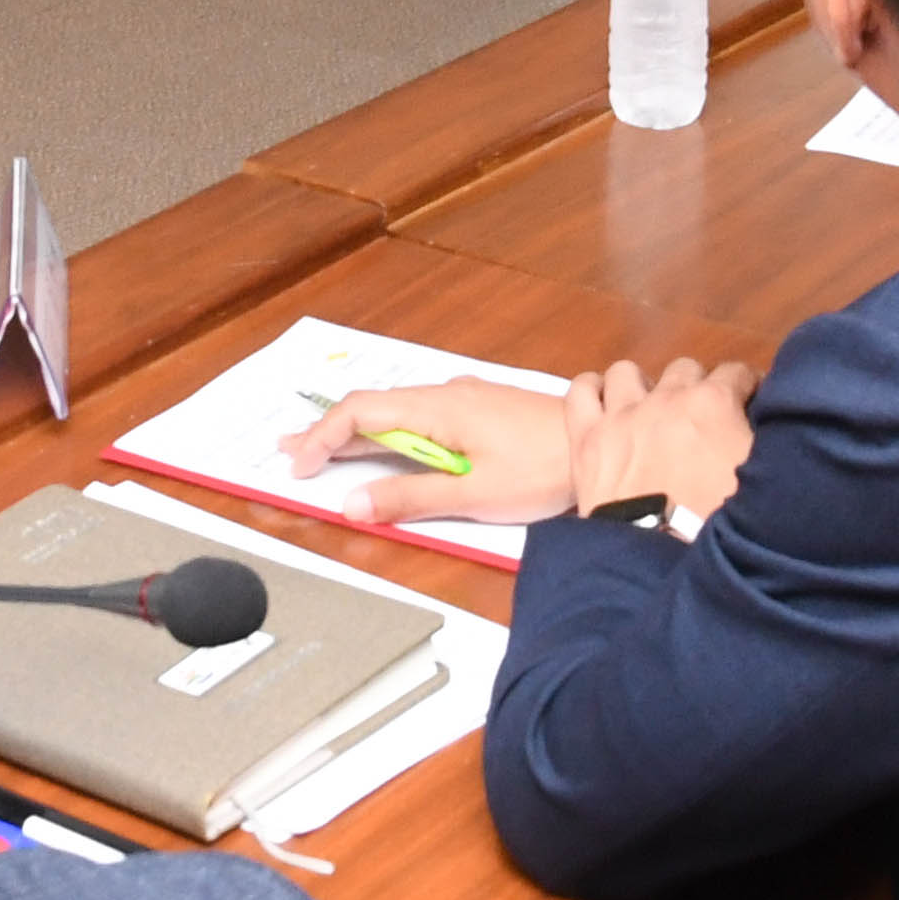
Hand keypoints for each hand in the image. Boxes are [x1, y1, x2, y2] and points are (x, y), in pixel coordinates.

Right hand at [282, 378, 579, 521]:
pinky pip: (423, 415)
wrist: (607, 440)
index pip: (361, 412)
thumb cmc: (545, 470)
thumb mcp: (474, 495)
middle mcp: (447, 394)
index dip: (323, 436)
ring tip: (330, 450)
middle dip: (331, 431)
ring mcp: (467, 399)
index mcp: (439, 408)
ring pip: (399, 410)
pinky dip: (393, 431)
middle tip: (291, 451)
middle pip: (375, 407)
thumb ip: (412, 498)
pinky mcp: (484, 410)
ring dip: (361, 431)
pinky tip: (392, 446)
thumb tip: (353, 505)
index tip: (300, 465)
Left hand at [559, 356, 756, 524]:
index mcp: (715, 404)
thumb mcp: (764, 483)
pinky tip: (603, 406)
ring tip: (647, 411)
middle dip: (696, 386)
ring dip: (641, 387)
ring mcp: (622, 413)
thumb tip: (774, 430)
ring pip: (627, 373)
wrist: (659, 563)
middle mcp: (668, 397)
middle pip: (685, 369)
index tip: (749, 403)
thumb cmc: (720, 525)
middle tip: (699, 419)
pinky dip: (592, 392)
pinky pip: (581, 392)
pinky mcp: (586, 436)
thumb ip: (766, 447)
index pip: (737, 373)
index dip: (747, 386)